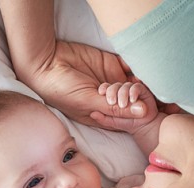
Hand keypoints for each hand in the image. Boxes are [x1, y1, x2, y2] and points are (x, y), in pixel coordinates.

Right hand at [22, 40, 145, 126]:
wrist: (46, 62)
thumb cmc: (61, 90)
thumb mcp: (89, 102)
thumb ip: (117, 108)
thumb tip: (144, 113)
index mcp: (103, 114)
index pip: (127, 118)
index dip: (137, 115)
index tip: (146, 110)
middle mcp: (109, 100)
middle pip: (133, 101)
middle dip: (137, 98)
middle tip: (135, 92)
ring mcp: (112, 82)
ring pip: (134, 85)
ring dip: (137, 84)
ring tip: (135, 82)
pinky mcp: (112, 64)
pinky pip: (131, 67)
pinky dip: (137, 68)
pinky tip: (137, 69)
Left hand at [93, 82, 158, 133]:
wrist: (143, 126)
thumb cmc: (127, 123)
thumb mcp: (112, 122)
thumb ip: (103, 119)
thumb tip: (92, 114)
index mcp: (114, 95)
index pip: (107, 88)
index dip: (104, 89)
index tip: (101, 93)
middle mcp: (122, 91)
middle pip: (115, 85)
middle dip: (112, 92)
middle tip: (111, 102)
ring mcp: (132, 90)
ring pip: (125, 85)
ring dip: (123, 94)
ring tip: (122, 105)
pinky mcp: (143, 91)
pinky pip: (137, 87)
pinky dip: (134, 92)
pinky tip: (132, 100)